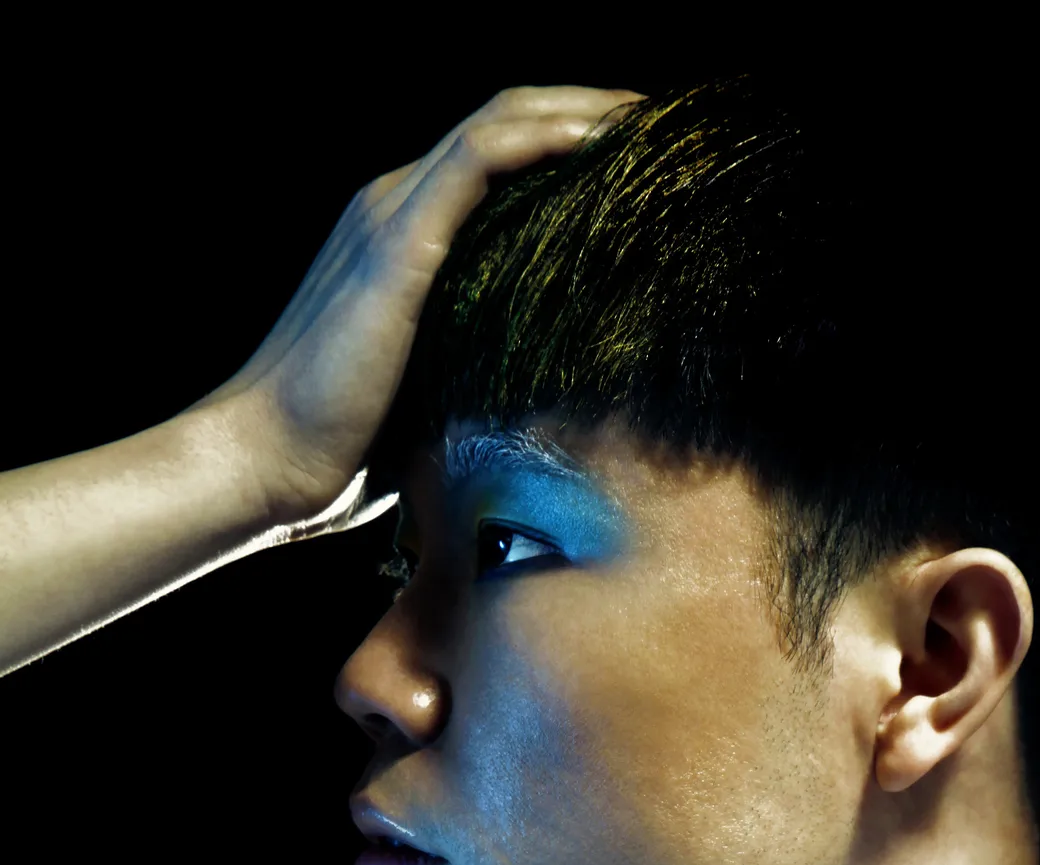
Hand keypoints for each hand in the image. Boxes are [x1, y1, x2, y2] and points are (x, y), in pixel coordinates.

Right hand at [201, 85, 639, 525]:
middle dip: (593, 112)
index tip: (643, 166)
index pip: (498, 160)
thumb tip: (553, 406)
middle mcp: (393, 207)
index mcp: (402, 238)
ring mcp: (392, 217)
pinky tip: (602, 146)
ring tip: (651, 124)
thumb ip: (480, 370)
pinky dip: (545, 139)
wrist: (261, 463)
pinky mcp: (398, 245)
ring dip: (583, 111)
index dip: (570, 145)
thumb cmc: (340, 454)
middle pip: (509, 120)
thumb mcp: (433, 396)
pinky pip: (481, 158)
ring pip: (502, 122)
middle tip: (664, 129)